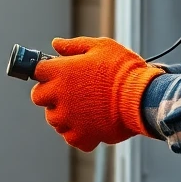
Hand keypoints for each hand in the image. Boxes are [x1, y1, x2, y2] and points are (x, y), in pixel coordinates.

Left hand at [30, 36, 164, 151]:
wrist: (142, 97)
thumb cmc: (123, 69)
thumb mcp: (101, 47)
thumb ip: (74, 46)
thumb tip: (56, 44)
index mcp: (61, 71)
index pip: (38, 71)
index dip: (48, 70)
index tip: (58, 71)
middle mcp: (60, 95)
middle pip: (38, 96)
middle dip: (50, 93)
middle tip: (69, 91)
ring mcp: (68, 118)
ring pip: (53, 118)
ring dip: (63, 113)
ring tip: (83, 108)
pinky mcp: (80, 136)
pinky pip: (70, 137)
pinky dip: (78, 132)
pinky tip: (91, 123)